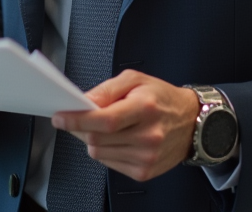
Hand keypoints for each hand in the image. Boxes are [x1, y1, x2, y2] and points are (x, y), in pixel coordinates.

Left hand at [51, 70, 198, 181]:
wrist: (192, 122)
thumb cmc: (162, 98)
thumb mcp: (135, 80)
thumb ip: (106, 89)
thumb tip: (83, 101)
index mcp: (145, 108)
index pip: (104, 120)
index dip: (77, 120)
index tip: (60, 117)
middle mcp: (148, 136)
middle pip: (97, 139)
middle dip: (81, 128)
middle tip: (79, 118)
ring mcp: (147, 157)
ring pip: (99, 153)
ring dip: (93, 140)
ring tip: (106, 127)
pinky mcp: (144, 172)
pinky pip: (109, 163)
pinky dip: (106, 151)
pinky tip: (118, 139)